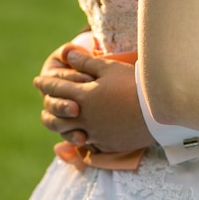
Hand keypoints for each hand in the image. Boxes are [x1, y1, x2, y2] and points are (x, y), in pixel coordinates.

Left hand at [33, 48, 154, 152]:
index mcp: (83, 96)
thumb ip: (86, 61)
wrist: (160, 111)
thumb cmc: (136, 85)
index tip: (38, 80)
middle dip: (48, 104)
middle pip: (56, 113)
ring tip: (60, 120)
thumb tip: (66, 54)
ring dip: (61, 125)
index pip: (56, 88)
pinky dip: (84, 137)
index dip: (46, 83)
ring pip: (68, 131)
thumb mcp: (110, 68)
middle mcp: (85, 117)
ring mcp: (96, 133)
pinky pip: (89, 143)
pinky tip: (85, 133)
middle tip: (45, 98)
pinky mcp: (108, 144)